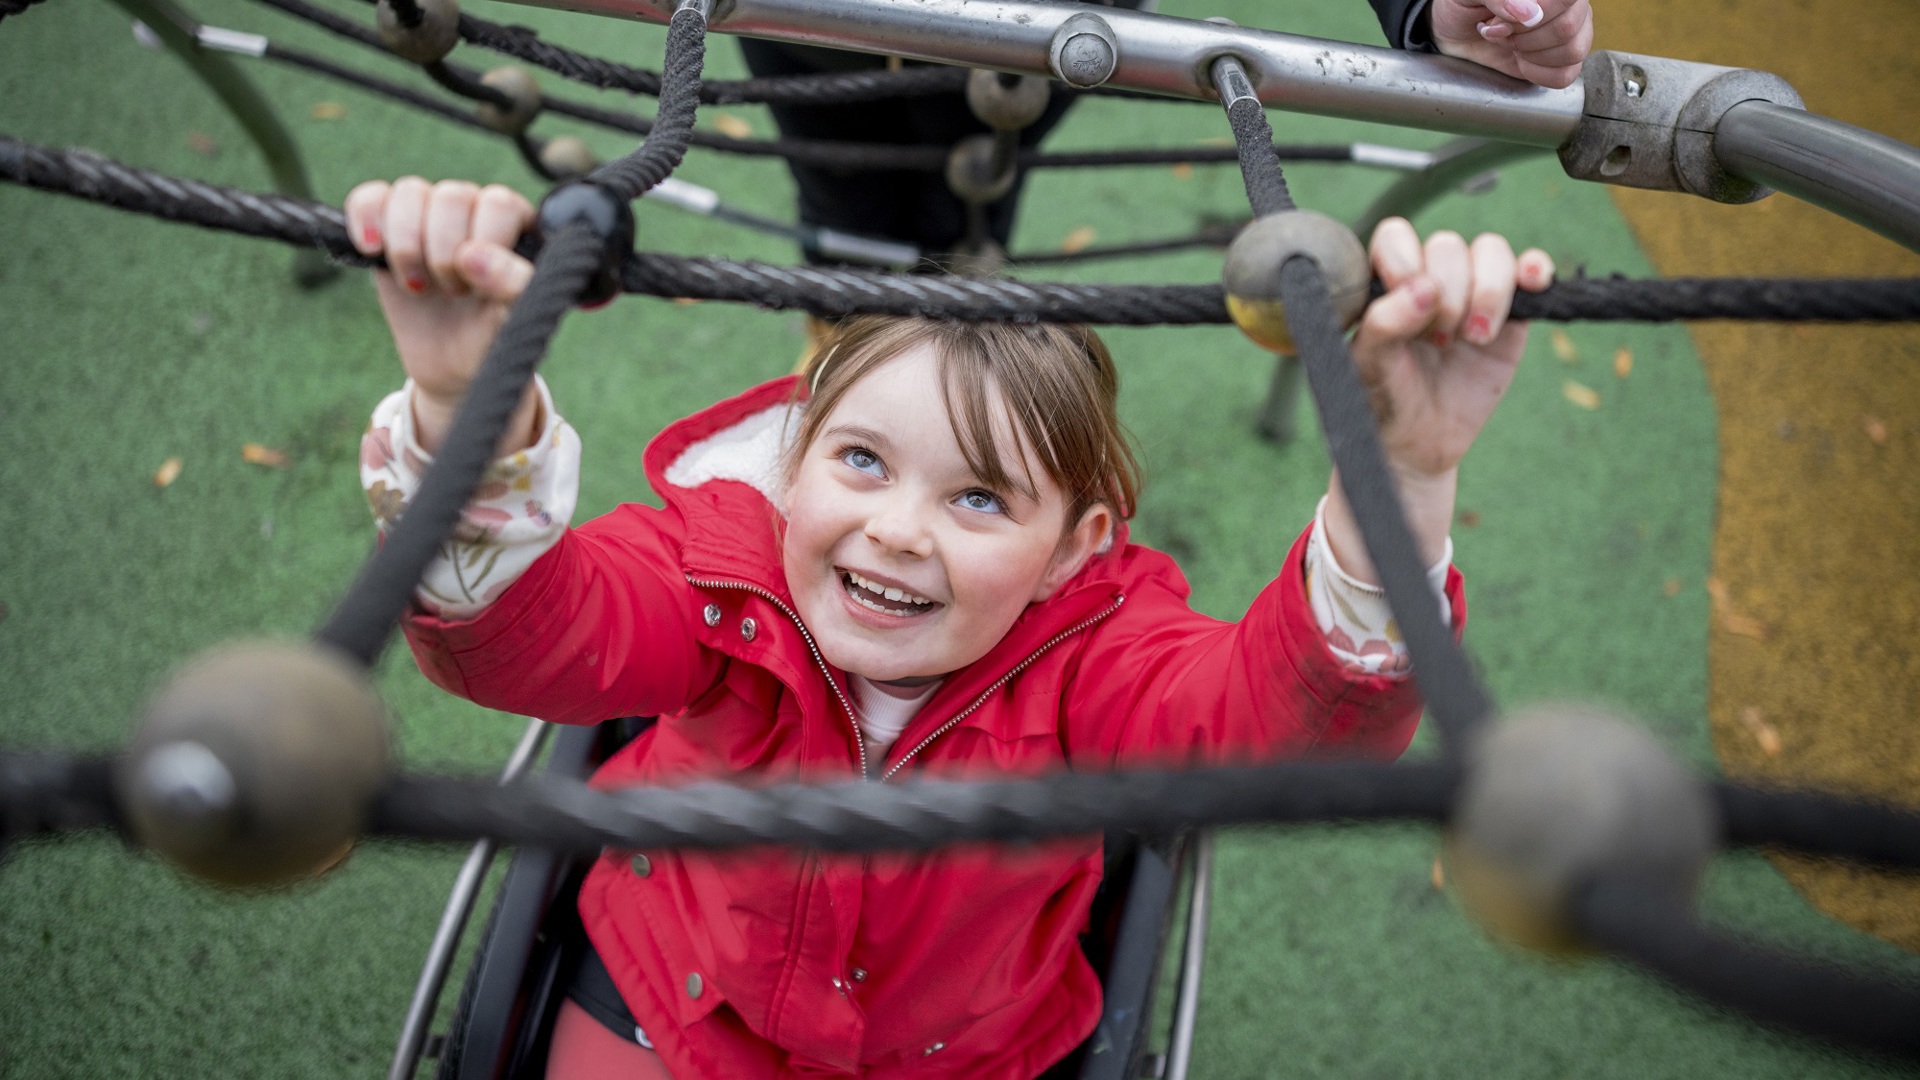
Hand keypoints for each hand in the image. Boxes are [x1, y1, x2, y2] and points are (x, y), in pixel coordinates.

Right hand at [345, 177, 538, 453]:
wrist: (455, 367)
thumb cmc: (494, 336)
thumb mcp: (516, 319)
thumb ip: (513, 284)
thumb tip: (472, 255)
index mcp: (517, 224)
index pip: (497, 203)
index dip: (482, 244)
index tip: (477, 284)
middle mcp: (475, 208)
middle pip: (450, 197)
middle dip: (444, 254)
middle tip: (453, 293)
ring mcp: (430, 213)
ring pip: (409, 192)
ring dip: (407, 244)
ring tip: (418, 285)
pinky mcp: (389, 226)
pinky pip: (370, 197)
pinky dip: (365, 219)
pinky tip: (372, 250)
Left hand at [1321, 218, 1553, 581]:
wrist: (1416, 446)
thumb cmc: (1381, 402)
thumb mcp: (1368, 369)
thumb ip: (1383, 325)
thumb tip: (1423, 287)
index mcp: (1385, 284)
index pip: (1396, 237)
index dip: (1406, 262)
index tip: (1409, 302)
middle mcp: (1429, 280)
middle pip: (1448, 246)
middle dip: (1449, 293)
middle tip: (1437, 341)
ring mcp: (1471, 294)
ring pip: (1491, 251)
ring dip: (1488, 290)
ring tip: (1474, 338)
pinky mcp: (1510, 316)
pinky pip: (1529, 271)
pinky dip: (1535, 269)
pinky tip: (1533, 283)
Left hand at [1428, 0, 1592, 88]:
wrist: (1455, 31)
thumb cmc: (1464, 5)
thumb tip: (1530, 13)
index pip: (1567, 0)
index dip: (1539, 14)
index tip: (1504, 20)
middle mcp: (1568, 6)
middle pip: (1567, 28)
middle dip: (1523, 37)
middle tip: (1498, 31)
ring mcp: (1570, 32)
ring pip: (1571, 51)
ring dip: (1530, 54)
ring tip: (1508, 43)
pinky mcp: (1560, 61)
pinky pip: (1566, 74)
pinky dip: (1537, 73)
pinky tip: (1520, 60)